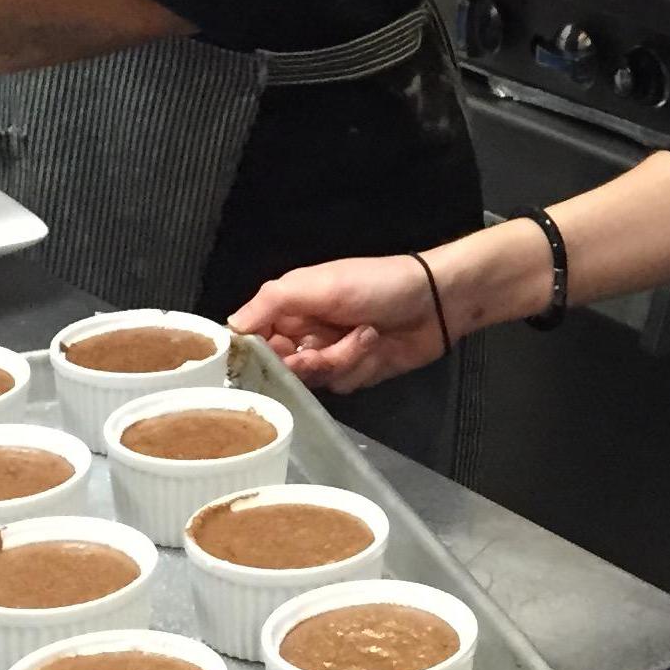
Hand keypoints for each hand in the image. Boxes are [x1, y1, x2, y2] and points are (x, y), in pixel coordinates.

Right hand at [229, 255, 443, 393]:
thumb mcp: (319, 284)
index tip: (274, 353)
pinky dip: (360, 367)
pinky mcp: (357, 371)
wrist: (438, 300)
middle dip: (306, 359)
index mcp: (292, 305)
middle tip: (325, 345)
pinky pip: (342, 385)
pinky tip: (379, 346)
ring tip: (367, 334)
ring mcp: (332, 353)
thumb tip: (230, 326)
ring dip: (342, 359)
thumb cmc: (378, 284)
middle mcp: (306, 331)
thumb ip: (271, 302)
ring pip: (313, 379)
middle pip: (281, 366)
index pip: (254, 338)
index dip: (260, 351)